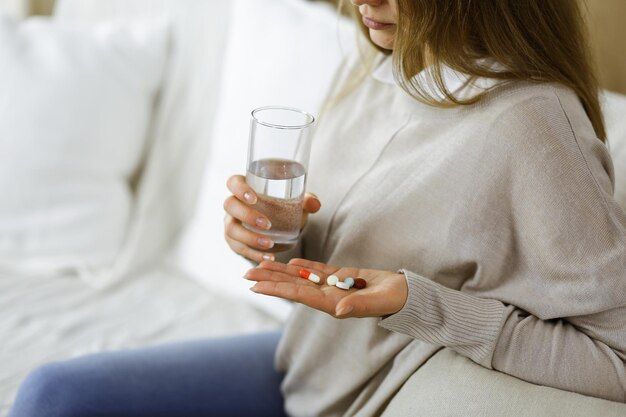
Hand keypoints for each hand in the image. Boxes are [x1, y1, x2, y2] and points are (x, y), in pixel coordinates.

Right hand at [224, 175, 320, 262]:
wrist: (280, 226)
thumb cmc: (284, 207)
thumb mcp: (296, 202)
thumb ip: (306, 200)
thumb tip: (314, 204)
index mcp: (245, 188)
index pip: (234, 182)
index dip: (240, 189)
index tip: (254, 198)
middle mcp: (234, 204)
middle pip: (229, 205)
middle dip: (246, 215)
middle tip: (267, 224)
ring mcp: (231, 223)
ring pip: (231, 229)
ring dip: (249, 237)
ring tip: (269, 244)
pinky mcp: (234, 241)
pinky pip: (239, 248)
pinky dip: (253, 254)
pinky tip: (268, 257)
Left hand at [245, 258, 407, 317]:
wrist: (407, 294)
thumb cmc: (395, 299)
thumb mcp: (377, 301)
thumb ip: (357, 305)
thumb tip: (337, 310)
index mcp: (334, 304)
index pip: (299, 295)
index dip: (276, 289)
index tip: (255, 286)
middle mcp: (329, 297)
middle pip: (293, 287)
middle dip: (270, 280)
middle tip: (246, 274)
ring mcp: (334, 287)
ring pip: (302, 278)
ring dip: (281, 272)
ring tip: (260, 266)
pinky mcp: (343, 277)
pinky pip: (318, 271)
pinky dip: (303, 266)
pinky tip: (289, 263)